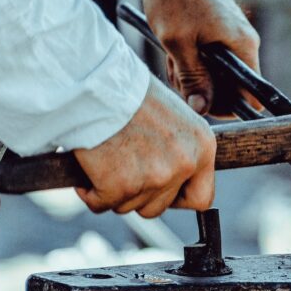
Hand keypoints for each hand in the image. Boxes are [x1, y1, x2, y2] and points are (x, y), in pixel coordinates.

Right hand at [73, 79, 215, 216]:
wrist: (96, 83)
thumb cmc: (128, 94)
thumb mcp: (173, 119)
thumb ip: (178, 150)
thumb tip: (173, 180)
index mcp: (202, 147)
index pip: (201, 198)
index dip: (175, 199)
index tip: (158, 190)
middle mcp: (184, 164)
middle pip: (158, 207)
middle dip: (135, 193)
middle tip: (119, 166)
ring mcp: (154, 177)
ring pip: (128, 206)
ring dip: (112, 190)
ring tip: (105, 158)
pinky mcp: (121, 185)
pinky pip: (100, 203)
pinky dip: (88, 190)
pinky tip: (88, 165)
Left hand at [143, 0, 260, 115]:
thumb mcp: (178, 42)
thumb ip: (192, 78)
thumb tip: (202, 108)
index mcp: (243, 46)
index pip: (251, 94)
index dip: (227, 106)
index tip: (201, 101)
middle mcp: (244, 44)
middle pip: (231, 87)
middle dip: (203, 89)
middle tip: (177, 73)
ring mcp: (233, 37)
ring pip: (217, 74)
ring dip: (192, 74)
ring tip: (172, 57)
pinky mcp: (221, 32)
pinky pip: (211, 59)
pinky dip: (192, 60)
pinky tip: (175, 50)